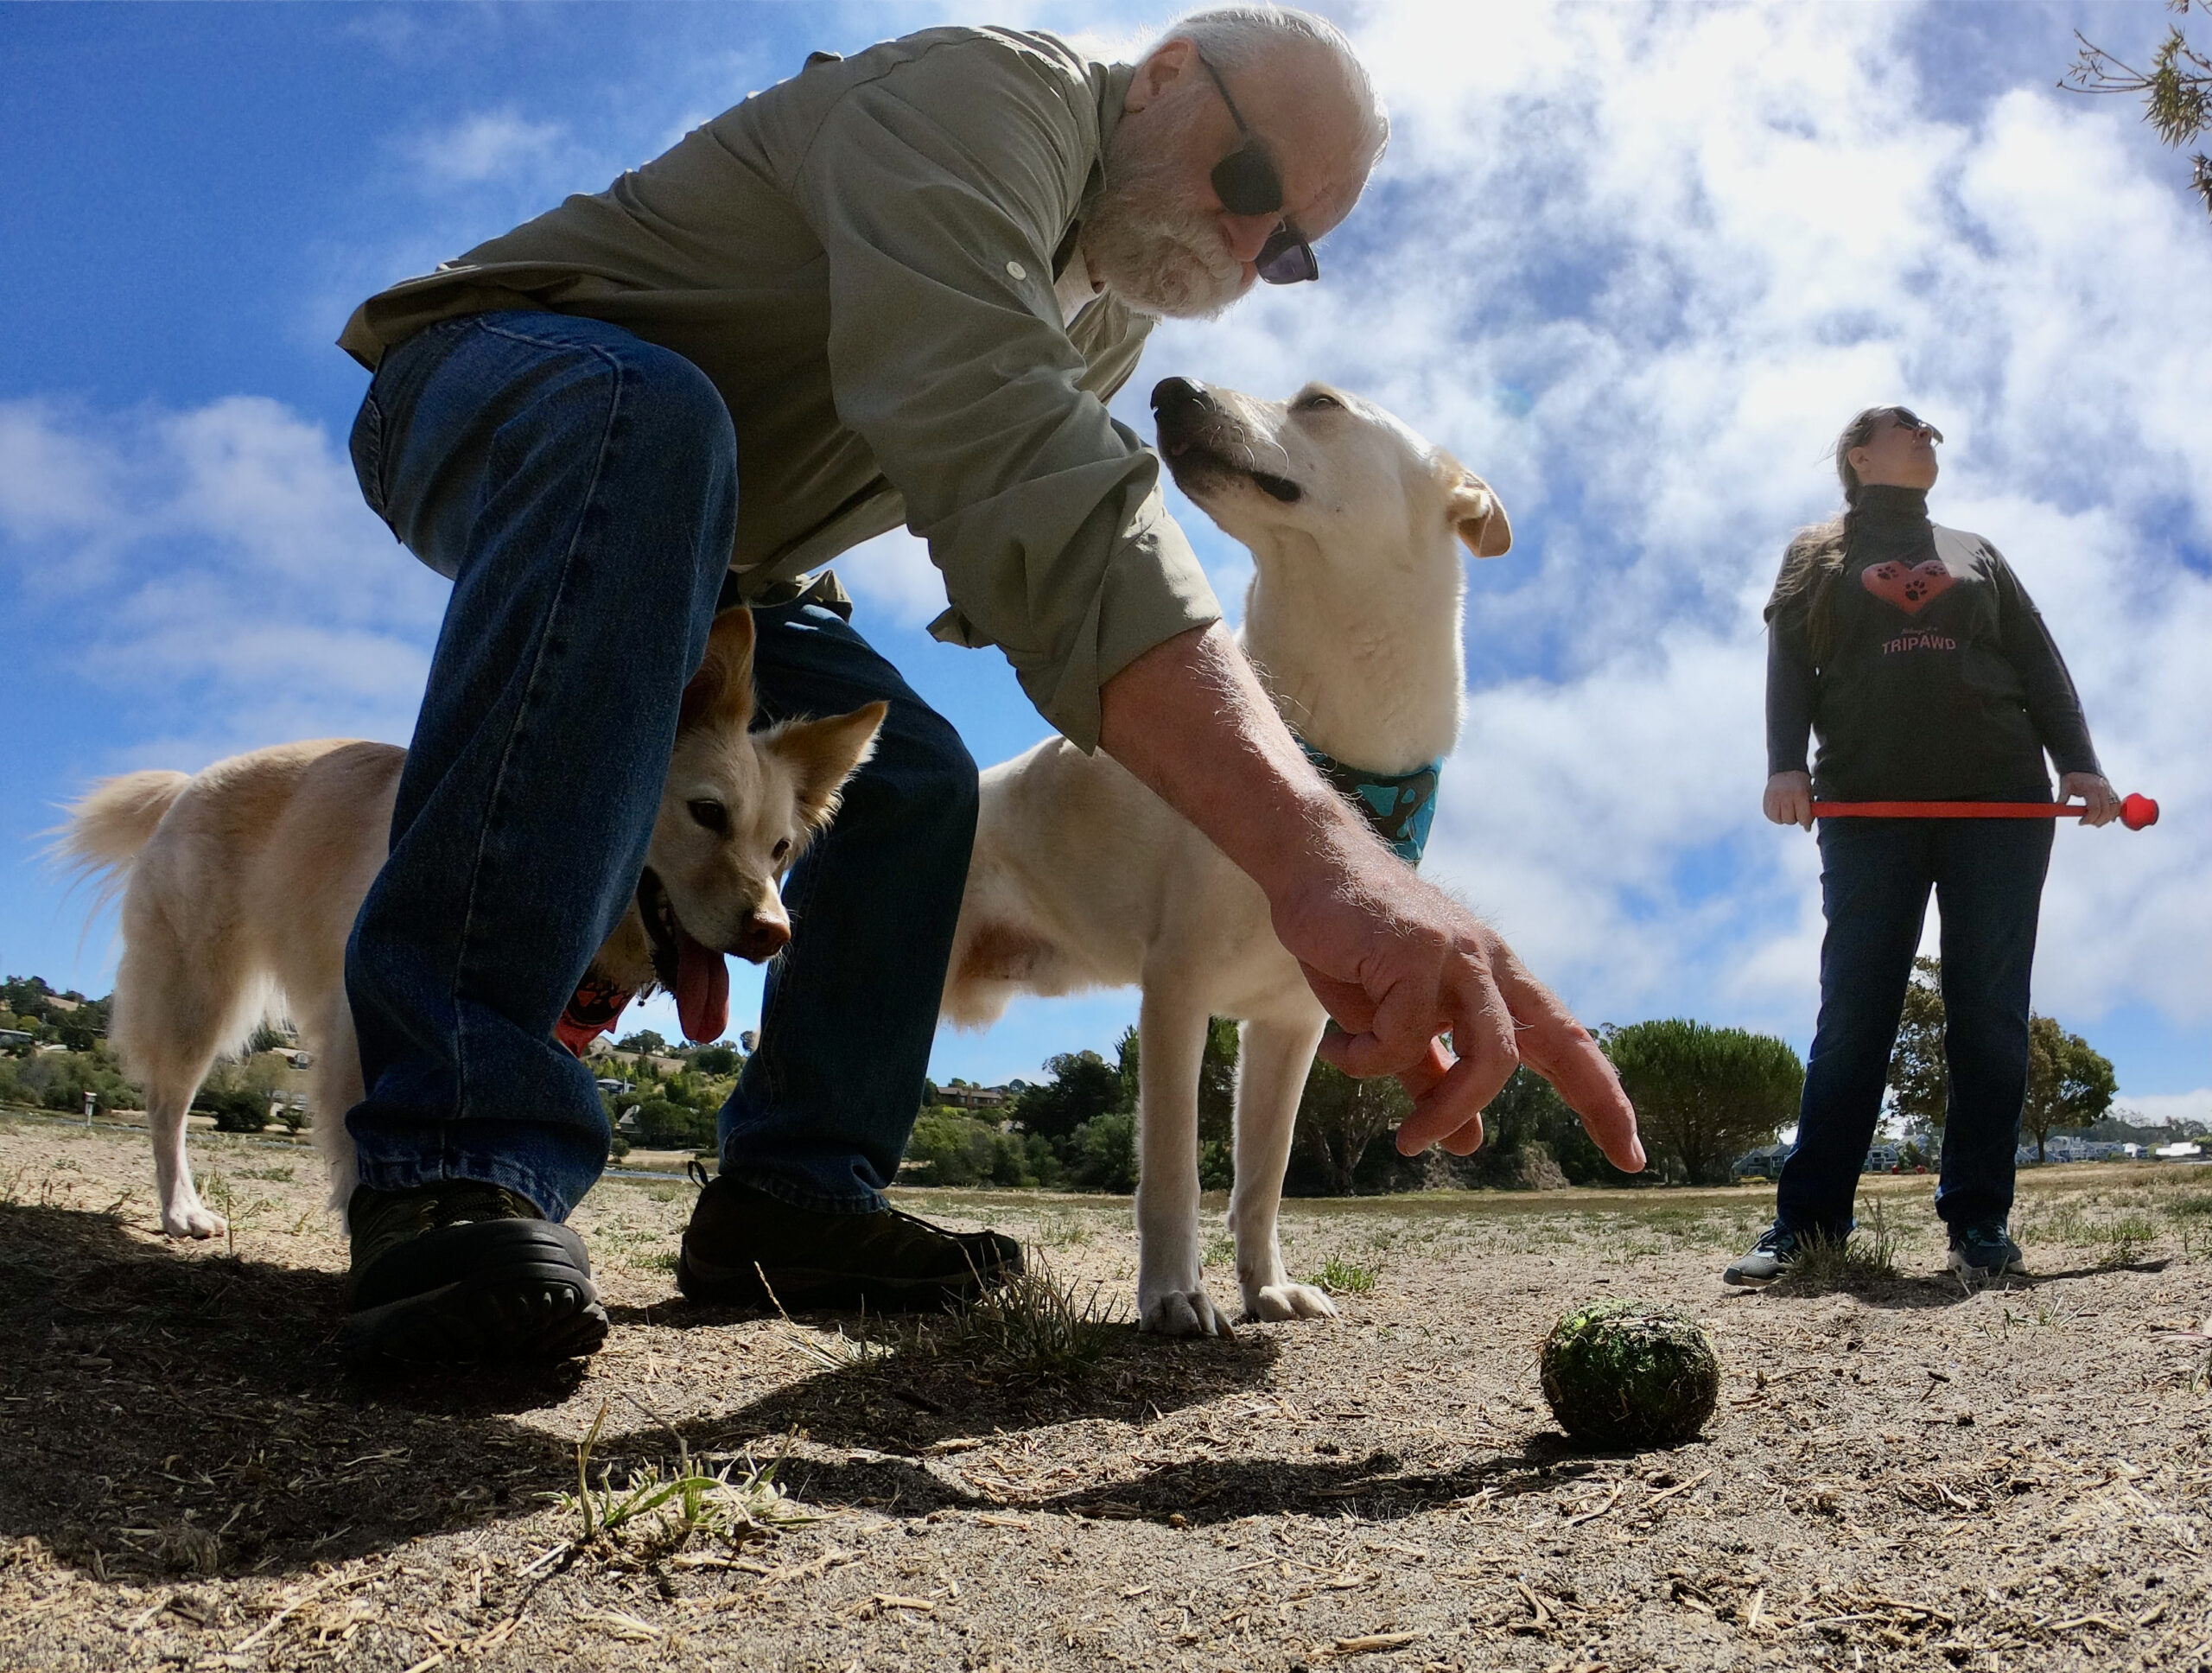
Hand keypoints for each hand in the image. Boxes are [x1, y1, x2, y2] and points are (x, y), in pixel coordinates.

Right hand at [1272, 845, 1645, 1173]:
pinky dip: (1363, 1058)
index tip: (1631, 1155)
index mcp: (1496, 978)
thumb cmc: (1352, 944)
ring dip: (1443, 1110)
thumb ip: (1432, 1077)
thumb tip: (1468, 1142)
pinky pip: (1402, 1037)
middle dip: (1538, 1112)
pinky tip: (1336, 1044)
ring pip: (1486, 1057)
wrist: (1311, 868)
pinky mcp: (1417, 951)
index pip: (1565, 1041)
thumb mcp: (1396, 1023)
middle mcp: (1487, 963)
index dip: (1602, 1097)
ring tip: (1407, 1142)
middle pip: (1534, 1050)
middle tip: (1523, 1163)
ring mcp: (1457, 954)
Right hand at [1763, 770, 1812, 830]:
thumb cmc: (1801, 785)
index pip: (1803, 817)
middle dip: (1795, 818)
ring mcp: (1774, 798)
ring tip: (1787, 812)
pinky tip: (1779, 810)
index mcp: (1799, 794)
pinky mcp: (1765, 799)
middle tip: (1796, 811)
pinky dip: (1775, 816)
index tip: (1806, 823)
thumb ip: (1809, 810)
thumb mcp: (1808, 795)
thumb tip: (1807, 829)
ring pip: (1778, 820)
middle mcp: (1785, 796)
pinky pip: (1769, 815)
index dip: (1806, 822)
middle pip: (1790, 820)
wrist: (1786, 770)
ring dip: (1784, 818)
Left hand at [2060, 771, 2118, 827]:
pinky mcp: (2112, 791)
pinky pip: (2117, 804)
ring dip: (2107, 819)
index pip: (2095, 809)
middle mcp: (2103, 790)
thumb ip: (2062, 797)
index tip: (2081, 822)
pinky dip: (2114, 813)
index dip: (2089, 819)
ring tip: (2097, 822)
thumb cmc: (2074, 776)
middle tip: (2088, 823)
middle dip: (2097, 821)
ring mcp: (2109, 790)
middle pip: (2106, 811)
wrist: (2082, 766)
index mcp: (2092, 788)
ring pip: (2114, 809)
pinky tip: (2109, 819)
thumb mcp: (2065, 785)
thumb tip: (2057, 808)